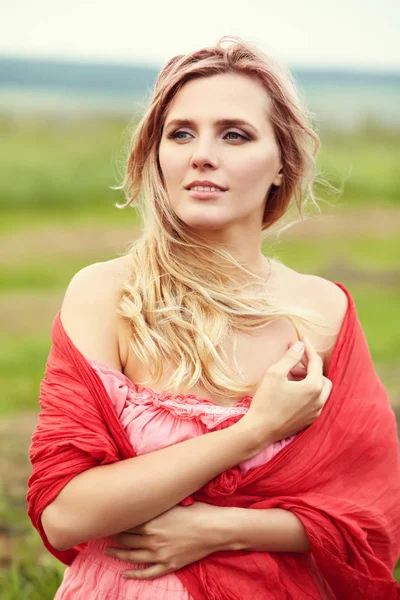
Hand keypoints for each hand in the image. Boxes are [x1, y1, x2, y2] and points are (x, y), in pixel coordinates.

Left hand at [104, 502, 223, 579]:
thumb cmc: (197, 510)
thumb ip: (156, 505)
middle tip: (103, 534)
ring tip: (107, 552)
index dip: (116, 522)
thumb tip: (145, 499)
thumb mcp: (174, 503)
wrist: (216, 528)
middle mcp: (152, 539)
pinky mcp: (169, 565)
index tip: (108, 519)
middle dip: (114, 537)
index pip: (126, 524)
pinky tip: (125, 574)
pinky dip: (135, 574)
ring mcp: (160, 554)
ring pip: (132, 556)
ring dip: (118, 554)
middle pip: (126, 539)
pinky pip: (148, 573)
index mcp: (152, 522)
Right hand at [239, 335, 331, 447]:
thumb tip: (300, 346)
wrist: (260, 430)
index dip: (308, 349)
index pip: (316, 362)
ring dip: (309, 379)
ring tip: (290, 375)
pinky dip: (308, 392)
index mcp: (314, 387)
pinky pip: (315, 401)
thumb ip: (290, 358)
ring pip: (320, 389)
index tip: (302, 339)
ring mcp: (316, 412)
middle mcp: (320, 400)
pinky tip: (292, 390)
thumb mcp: (275, 373)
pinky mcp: (309, 420)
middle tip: (293, 362)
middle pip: (321, 376)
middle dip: (309, 366)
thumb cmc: (266, 401)